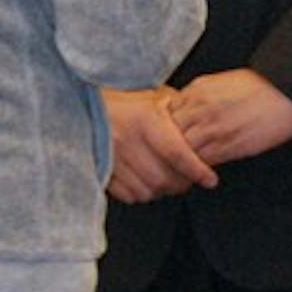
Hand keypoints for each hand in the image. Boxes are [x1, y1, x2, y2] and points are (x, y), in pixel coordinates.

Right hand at [103, 86, 218, 203]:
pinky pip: (129, 195)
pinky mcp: (102, 171)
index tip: (210, 179)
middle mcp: (128, 139)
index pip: (177, 152)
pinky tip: (145, 180)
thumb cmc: (121, 98)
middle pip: (163, 178)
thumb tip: (201, 120)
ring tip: (167, 178)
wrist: (81, 104)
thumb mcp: (151, 96)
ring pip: (148, 190)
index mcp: (144, 119)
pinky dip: (142, 193)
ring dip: (162, 190)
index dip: (196, 170)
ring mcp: (112, 158)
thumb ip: (174, 108)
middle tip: (189, 179)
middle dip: (181, 183)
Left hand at [169, 69, 291, 165]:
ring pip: (182, 151)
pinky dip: (197, 170)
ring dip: (180, 162)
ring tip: (180, 172)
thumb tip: (185, 109)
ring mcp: (213, 127)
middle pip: (169, 134)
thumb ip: (199, 96)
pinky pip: (202, 162)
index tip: (165, 139)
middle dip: (166, 147)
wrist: (284, 93)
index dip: (164, 129)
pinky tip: (198, 174)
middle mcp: (200, 108)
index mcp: (197, 90)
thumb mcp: (220, 82)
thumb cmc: (258, 87)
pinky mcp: (228, 146)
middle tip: (166, 161)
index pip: (166, 113)